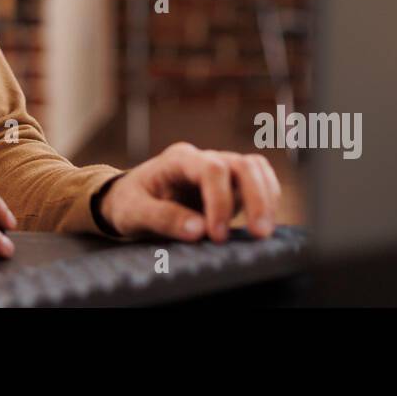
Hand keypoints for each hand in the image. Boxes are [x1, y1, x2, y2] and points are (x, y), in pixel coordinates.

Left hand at [98, 142, 281, 241]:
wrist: (129, 198)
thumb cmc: (129, 202)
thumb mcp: (133, 212)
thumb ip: (163, 218)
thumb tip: (199, 230)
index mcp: (178, 160)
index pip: (211, 169)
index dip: (220, 201)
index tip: (216, 235)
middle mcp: (203, 159)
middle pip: (242, 164)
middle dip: (255, 197)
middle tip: (259, 234)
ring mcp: (219, 170)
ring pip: (255, 169)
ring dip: (266, 198)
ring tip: (264, 232)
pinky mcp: (230, 186)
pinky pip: (258, 183)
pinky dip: (267, 199)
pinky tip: (263, 224)